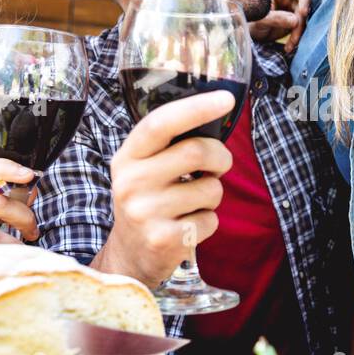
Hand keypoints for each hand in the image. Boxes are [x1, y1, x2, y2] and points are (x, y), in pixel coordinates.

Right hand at [91, 91, 233, 285]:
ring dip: (213, 195)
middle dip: (221, 157)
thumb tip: (215, 115)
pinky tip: (188, 226)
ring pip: (211, 189)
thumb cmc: (148, 201)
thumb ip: (169, 145)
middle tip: (218, 165)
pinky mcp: (164, 240)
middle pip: (196, 152)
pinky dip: (209, 222)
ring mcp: (145, 212)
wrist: (129, 256)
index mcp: (127, 157)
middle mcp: (131, 182)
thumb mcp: (143, 169)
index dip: (196, 108)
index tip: (225, 99)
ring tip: (193, 203)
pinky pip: (211, 220)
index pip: (160, 123)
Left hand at [249, 0, 310, 53]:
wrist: (248, 36)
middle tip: (295, 34)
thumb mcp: (261, 20)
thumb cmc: (250, 23)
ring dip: (299, 33)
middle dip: (301, 22)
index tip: (304, 13)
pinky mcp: (293, 23)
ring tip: (290, 45)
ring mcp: (292, 10)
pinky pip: (301, 29)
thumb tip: (296, 21)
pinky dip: (297, 38)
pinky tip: (289, 47)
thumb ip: (277, 18)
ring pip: (304, 19)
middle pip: (304, 6)